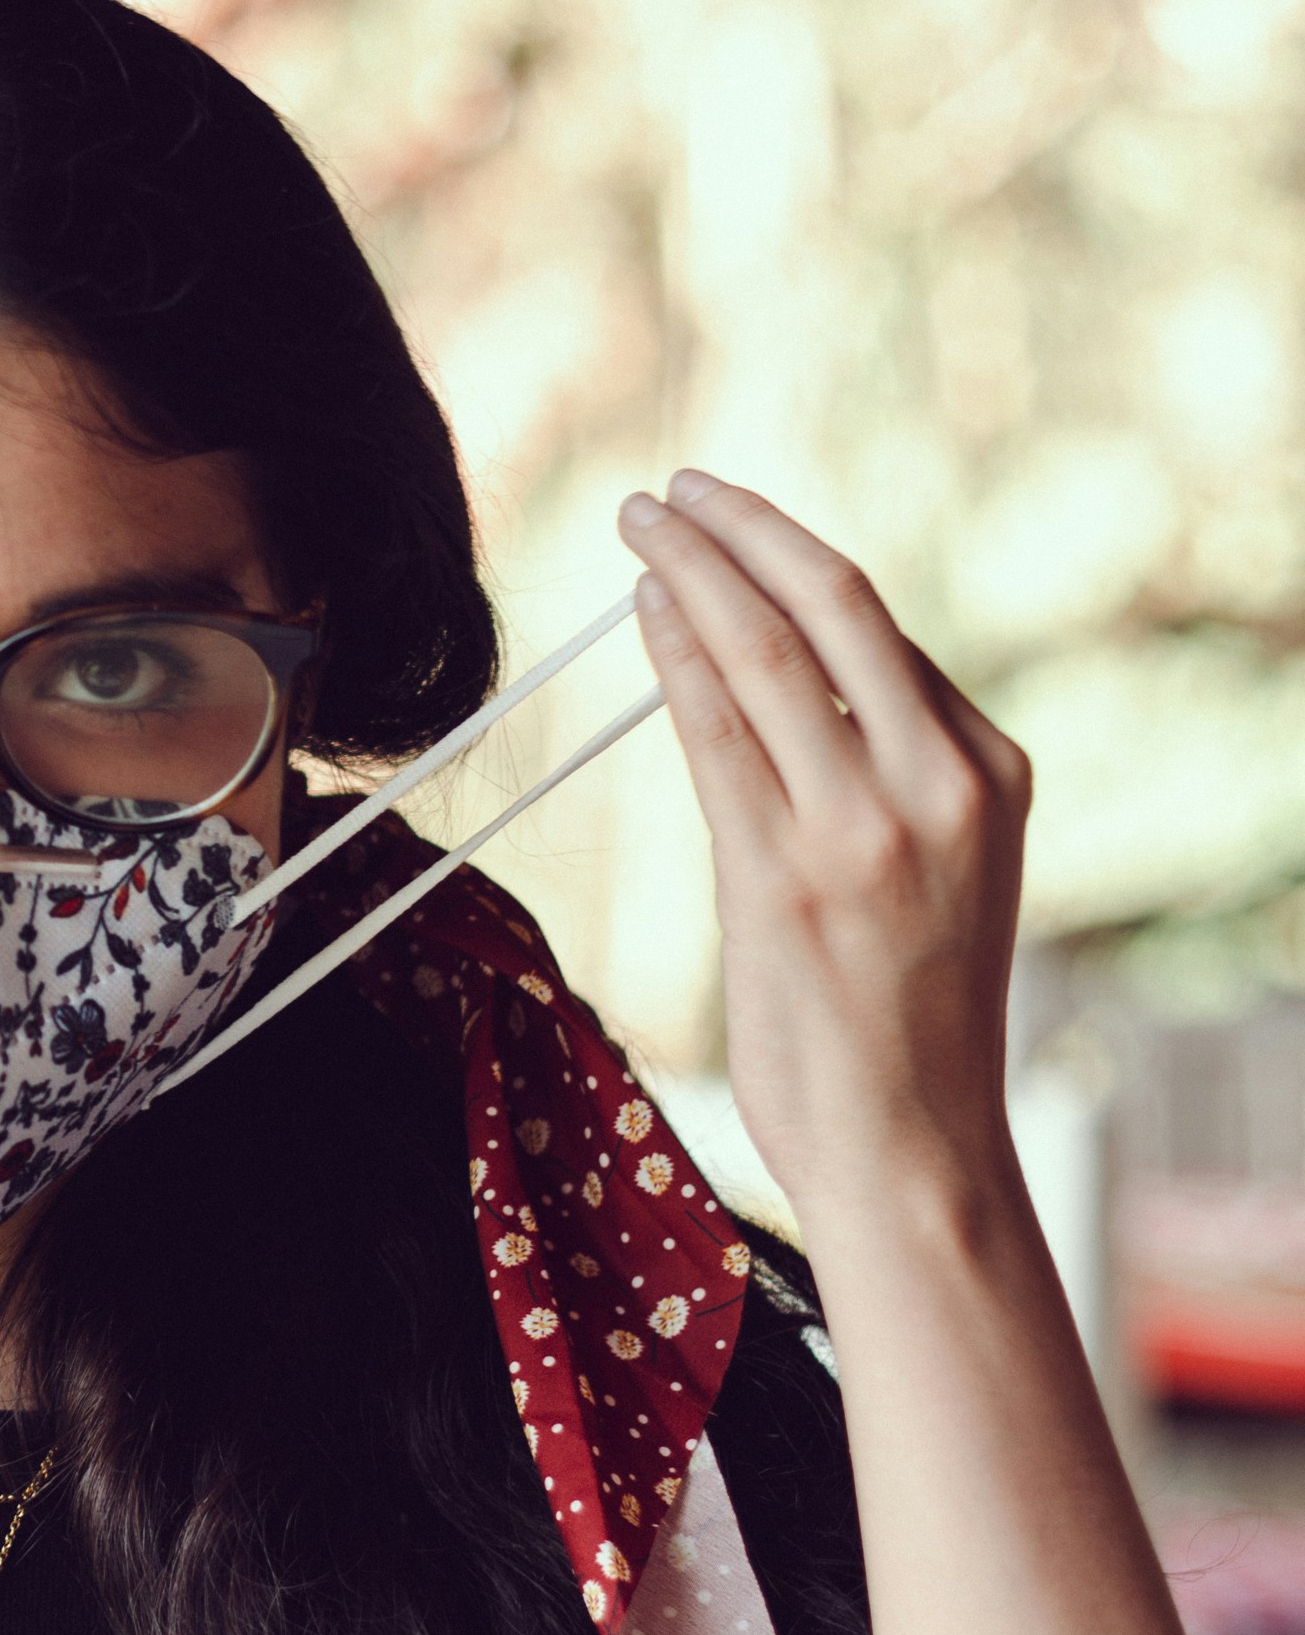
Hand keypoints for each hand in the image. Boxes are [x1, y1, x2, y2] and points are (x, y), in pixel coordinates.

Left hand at [617, 470, 1032, 1236]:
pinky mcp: (783, 877)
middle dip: (744, 530)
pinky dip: (675, 657)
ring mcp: (863, 829)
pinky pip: (718, 733)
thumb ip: (881, 775)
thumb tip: (780, 678)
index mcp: (991, 773)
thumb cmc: (903, 1018)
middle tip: (674, 486)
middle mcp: (939, 786)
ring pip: (768, 653)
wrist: (911, 1147)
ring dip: (693, 572)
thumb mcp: (933, 870)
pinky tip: (645, 610)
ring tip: (643, 522)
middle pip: (832, 608)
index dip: (792, 559)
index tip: (731, 519)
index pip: (882, 631)